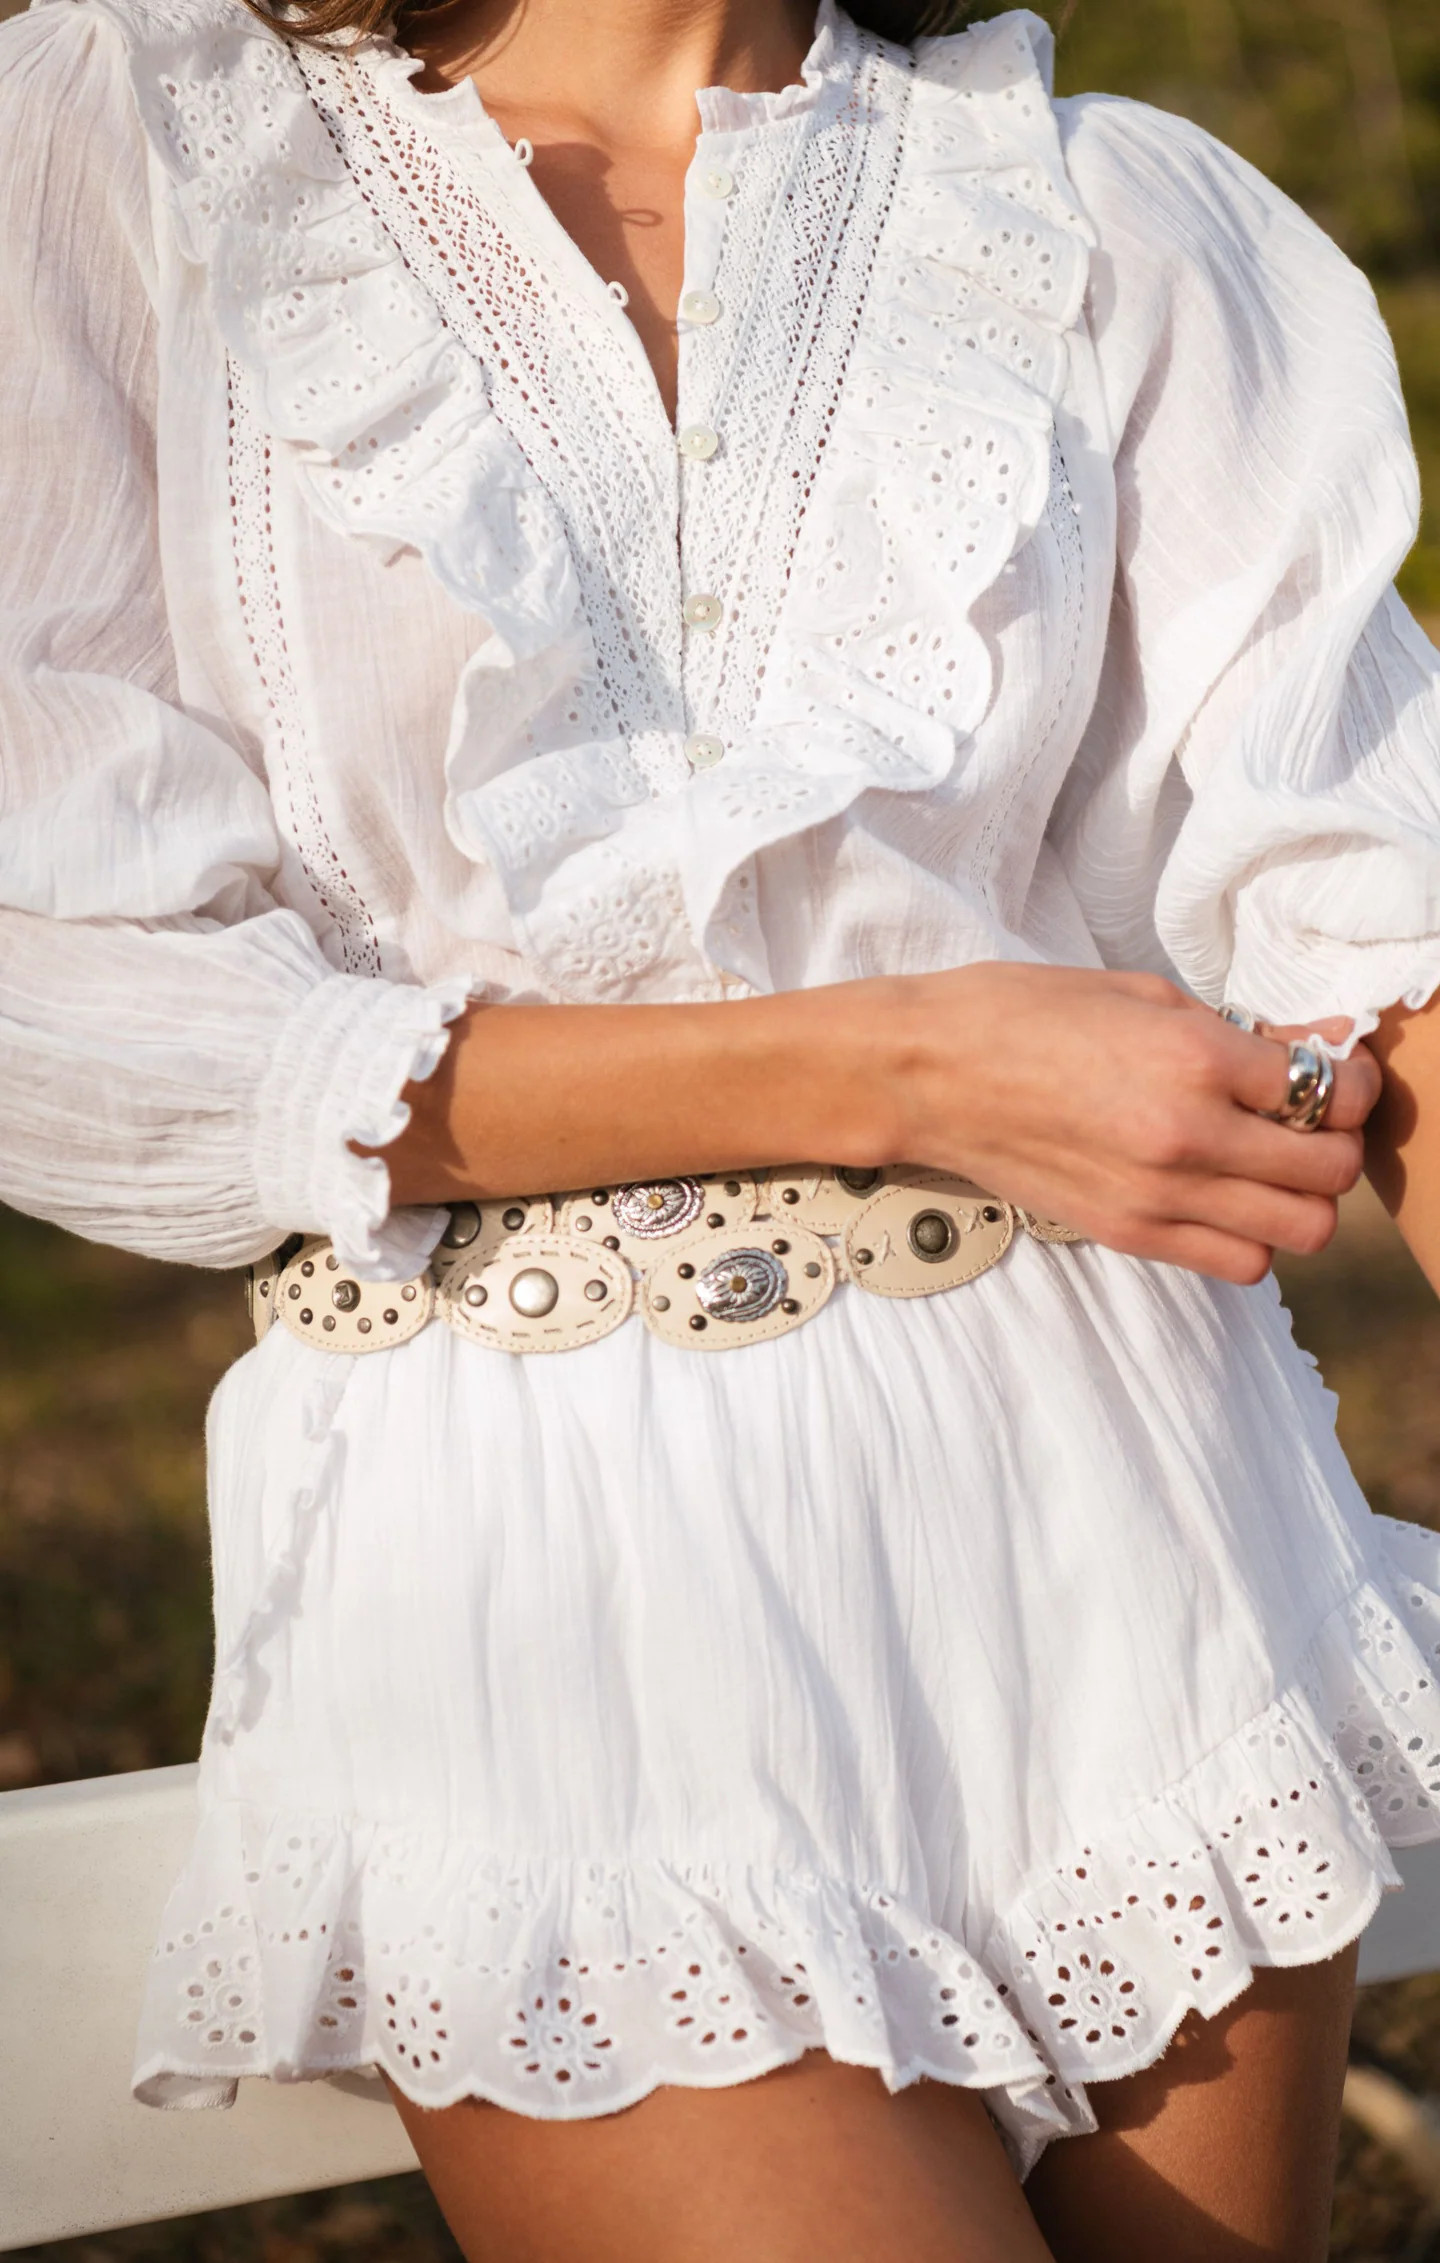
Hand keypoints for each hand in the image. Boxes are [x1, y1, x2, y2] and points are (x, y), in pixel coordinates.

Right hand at [897, 965, 1381, 1285]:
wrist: (928, 1074)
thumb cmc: (1021, 1014)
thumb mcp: (1141, 993)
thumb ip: (1235, 1031)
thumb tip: (1313, 1053)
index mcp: (1195, 1058)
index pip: (1332, 1094)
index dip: (1351, 1084)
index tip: (1335, 1074)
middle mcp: (1188, 1136)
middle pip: (1329, 1173)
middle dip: (1335, 1142)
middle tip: (1308, 1119)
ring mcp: (1158, 1196)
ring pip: (1299, 1233)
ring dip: (1301, 1199)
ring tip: (1270, 1165)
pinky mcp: (1129, 1235)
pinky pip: (1240, 1264)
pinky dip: (1253, 1238)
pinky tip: (1225, 1197)